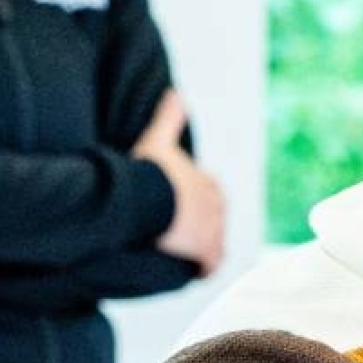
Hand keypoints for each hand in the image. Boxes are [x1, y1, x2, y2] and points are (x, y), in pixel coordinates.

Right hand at [136, 89, 224, 275]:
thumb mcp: (158, 140)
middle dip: (203, 221)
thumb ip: (169, 118)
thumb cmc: (150, 172)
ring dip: (205, 245)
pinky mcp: (205, 251)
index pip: (210, 189)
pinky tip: (197, 270)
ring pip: (215, 239)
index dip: (199, 195)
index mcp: (205, 182)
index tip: (186, 202)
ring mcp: (212, 229)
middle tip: (185, 229)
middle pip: (214, 216)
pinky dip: (205, 266)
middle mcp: (215, 206)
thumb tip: (176, 92)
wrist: (148, 201)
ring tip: (191, 252)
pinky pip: (211, 262)